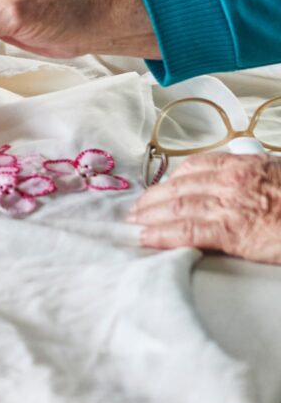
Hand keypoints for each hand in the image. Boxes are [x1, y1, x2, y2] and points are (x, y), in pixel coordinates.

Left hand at [132, 153, 280, 263]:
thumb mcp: (276, 174)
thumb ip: (254, 176)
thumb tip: (243, 184)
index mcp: (241, 164)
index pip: (194, 167)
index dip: (171, 179)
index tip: (159, 187)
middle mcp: (229, 180)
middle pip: (179, 186)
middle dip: (154, 198)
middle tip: (137, 209)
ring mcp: (228, 204)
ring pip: (177, 207)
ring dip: (151, 216)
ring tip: (136, 224)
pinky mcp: (231, 231)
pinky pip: (188, 231)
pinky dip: (163, 235)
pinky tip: (149, 238)